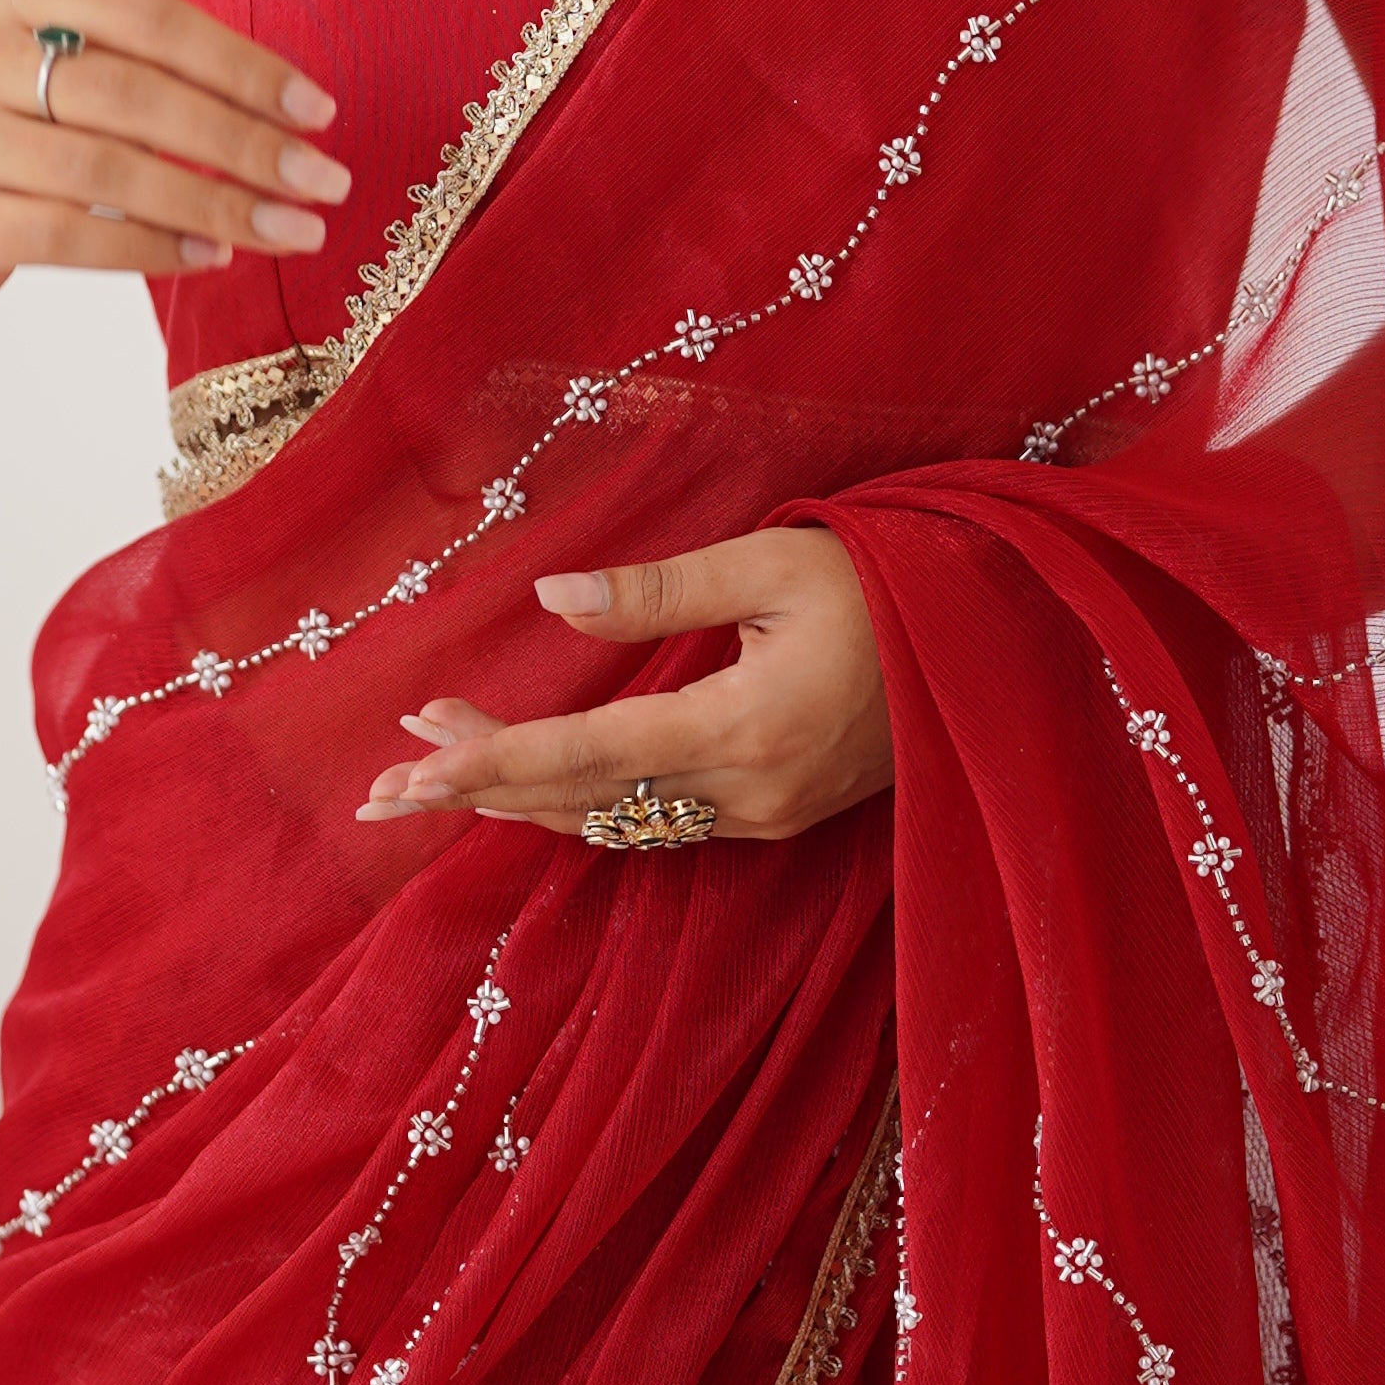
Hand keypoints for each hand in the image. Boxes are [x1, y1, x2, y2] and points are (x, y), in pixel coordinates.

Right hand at [0, 0, 346, 338]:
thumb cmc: (15, 133)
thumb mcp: (64, 70)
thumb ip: (150, 68)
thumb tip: (291, 115)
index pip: (150, 17)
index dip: (242, 63)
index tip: (319, 110)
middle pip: (134, 94)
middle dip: (243, 141)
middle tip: (322, 180)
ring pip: (107, 171)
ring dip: (214, 205)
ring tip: (288, 230)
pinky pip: (68, 235)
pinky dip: (152, 248)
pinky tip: (211, 257)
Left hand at [356, 529, 893, 843]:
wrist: (999, 648)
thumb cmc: (889, 584)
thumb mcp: (772, 565)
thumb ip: (657, 591)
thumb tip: (551, 602)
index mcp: (746, 726)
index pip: (589, 754)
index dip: (492, 762)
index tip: (411, 772)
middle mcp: (749, 791)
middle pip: (585, 800)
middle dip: (481, 786)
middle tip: (385, 776)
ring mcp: (766, 815)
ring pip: (615, 818)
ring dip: (523, 793)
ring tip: (434, 760)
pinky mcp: (777, 816)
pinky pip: (656, 819)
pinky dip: (584, 797)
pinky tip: (532, 776)